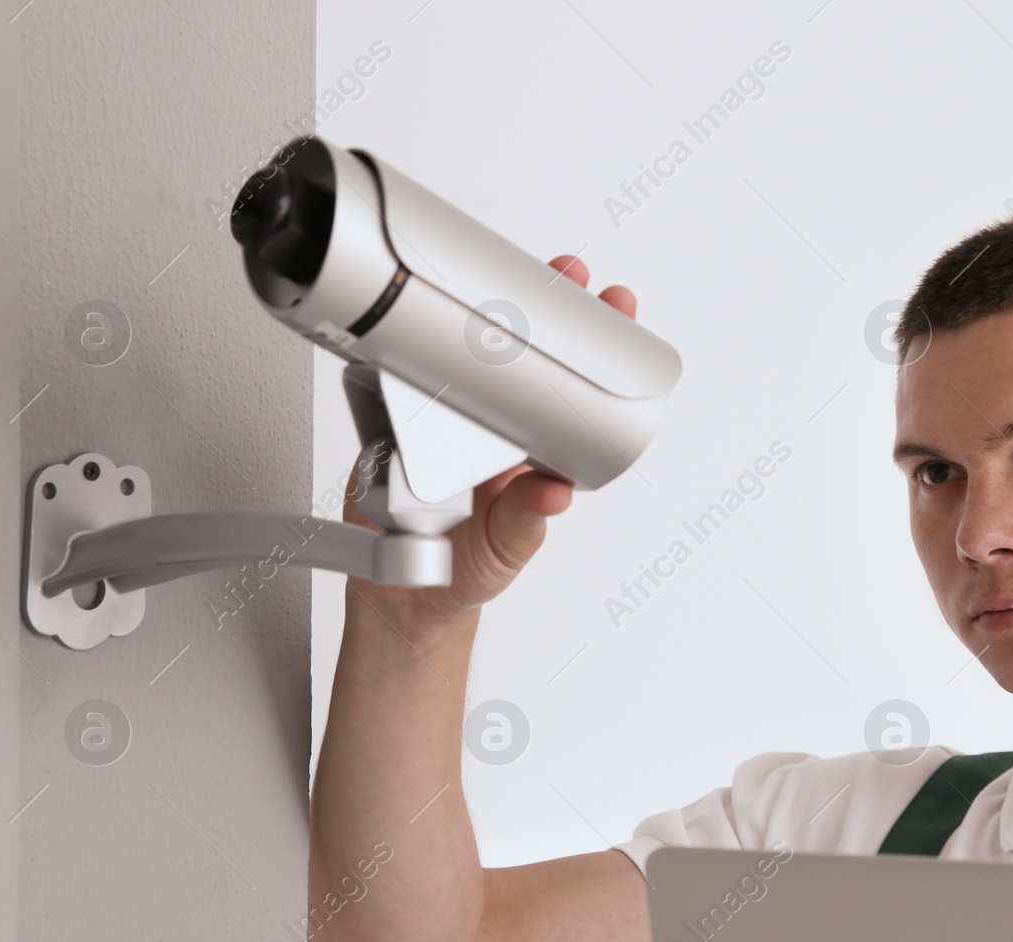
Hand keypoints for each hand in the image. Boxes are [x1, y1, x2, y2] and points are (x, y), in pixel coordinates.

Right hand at [338, 254, 636, 630]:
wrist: (400, 596)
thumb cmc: (466, 570)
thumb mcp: (506, 550)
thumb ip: (525, 523)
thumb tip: (554, 495)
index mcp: (533, 448)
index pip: (571, 386)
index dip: (595, 344)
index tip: (616, 306)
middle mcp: (494, 425)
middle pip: (523, 351)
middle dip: (549, 304)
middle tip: (571, 273)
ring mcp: (444, 418)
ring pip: (465, 350)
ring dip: (481, 310)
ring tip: (503, 276)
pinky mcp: (396, 419)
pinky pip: (404, 372)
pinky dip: (410, 343)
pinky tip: (421, 318)